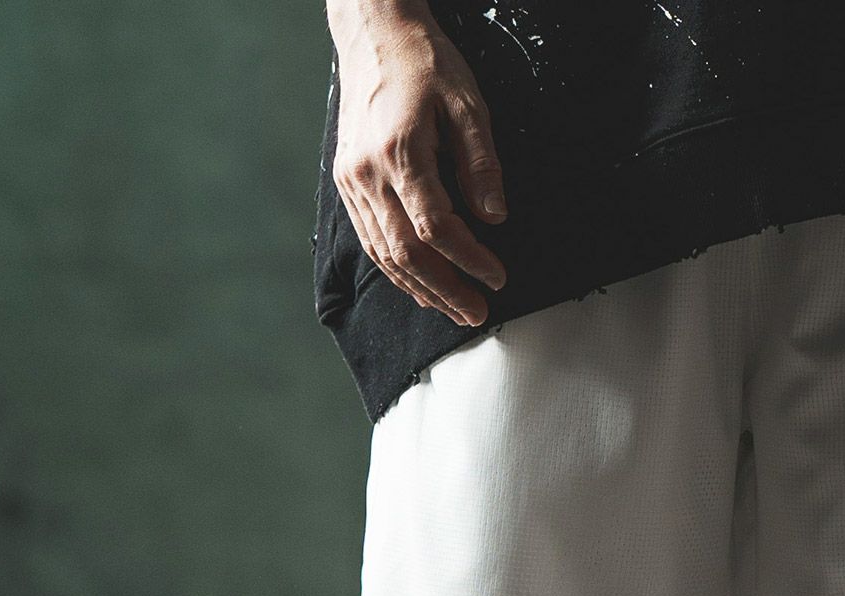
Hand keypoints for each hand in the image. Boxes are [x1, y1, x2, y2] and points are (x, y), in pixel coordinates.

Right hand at [328, 0, 508, 325]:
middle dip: (446, 290)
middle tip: (477, 312)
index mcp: (400, 151)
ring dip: (422, 289)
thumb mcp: (467, 104)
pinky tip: (422, 287)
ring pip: (385, 254)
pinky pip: (371, 240)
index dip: (468, 259)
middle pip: (407, 252)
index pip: (435, 227)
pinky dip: (397, 271)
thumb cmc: (424, 64)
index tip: (497, 276)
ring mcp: (352, 180)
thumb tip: (495, 216)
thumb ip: (481, 163)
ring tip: (454, 310)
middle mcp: (368, 172)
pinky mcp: (347, 182)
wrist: (374, 34)